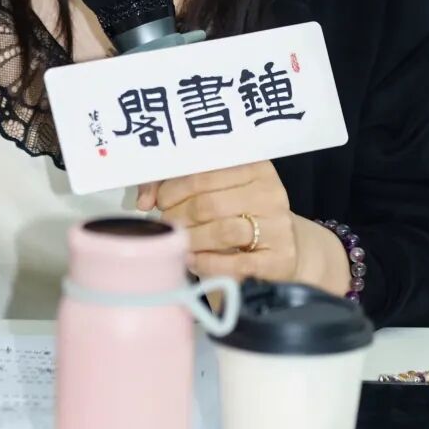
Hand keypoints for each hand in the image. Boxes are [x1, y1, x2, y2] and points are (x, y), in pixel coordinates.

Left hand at [137, 162, 350, 294]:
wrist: (285, 245)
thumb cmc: (240, 212)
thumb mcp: (217, 190)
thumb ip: (176, 185)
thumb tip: (143, 200)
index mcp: (253, 166)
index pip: (202, 173)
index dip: (172, 188)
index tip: (159, 201)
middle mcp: (269, 192)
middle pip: (208, 203)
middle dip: (178, 216)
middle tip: (167, 225)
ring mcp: (277, 226)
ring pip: (222, 231)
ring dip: (191, 240)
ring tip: (178, 243)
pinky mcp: (279, 258)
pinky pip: (236, 262)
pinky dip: (208, 263)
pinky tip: (193, 260)